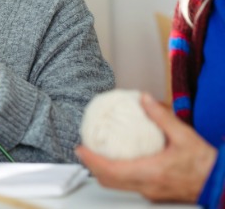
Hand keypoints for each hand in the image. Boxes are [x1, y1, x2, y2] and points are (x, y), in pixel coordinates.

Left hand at [76, 93, 216, 202]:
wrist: (220, 185)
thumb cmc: (206, 164)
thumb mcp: (185, 136)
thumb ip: (162, 117)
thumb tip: (144, 99)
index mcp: (151, 172)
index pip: (112, 170)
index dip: (92, 160)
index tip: (80, 149)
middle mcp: (147, 186)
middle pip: (109, 181)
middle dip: (92, 166)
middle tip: (82, 150)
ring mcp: (150, 193)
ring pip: (117, 186)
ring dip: (102, 172)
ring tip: (95, 154)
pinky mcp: (154, 194)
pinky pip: (127, 186)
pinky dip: (116, 175)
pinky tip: (116, 162)